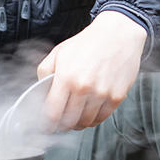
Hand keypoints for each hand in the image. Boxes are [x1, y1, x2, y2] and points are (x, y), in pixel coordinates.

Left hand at [37, 10, 146, 131]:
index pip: (52, 113)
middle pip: (69, 122)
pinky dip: (93, 119)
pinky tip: (89, 110)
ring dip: (78, 123)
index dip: (47, 124)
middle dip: (61, 125)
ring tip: (75, 115)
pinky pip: (101, 118)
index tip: (46, 125)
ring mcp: (102, 94)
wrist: (118, 34)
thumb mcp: (59, 52)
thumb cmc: (89, 42)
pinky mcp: (117, 97)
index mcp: (66, 77)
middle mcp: (84, 88)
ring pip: (85, 123)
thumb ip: (44, 73)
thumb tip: (41, 93)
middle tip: (60, 122)